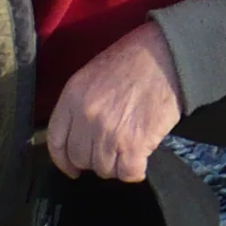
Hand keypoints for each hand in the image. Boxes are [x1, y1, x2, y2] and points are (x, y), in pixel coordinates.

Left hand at [46, 23, 182, 181]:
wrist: (169, 53)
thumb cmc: (137, 58)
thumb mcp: (95, 73)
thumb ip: (81, 104)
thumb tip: (82, 134)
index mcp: (73, 96)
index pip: (57, 142)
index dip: (64, 161)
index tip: (72, 168)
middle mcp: (87, 116)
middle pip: (81, 158)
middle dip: (96, 159)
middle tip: (112, 151)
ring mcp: (110, 132)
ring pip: (104, 168)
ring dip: (117, 164)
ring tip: (130, 151)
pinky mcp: (135, 143)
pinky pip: (128, 172)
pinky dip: (135, 171)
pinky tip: (140, 161)